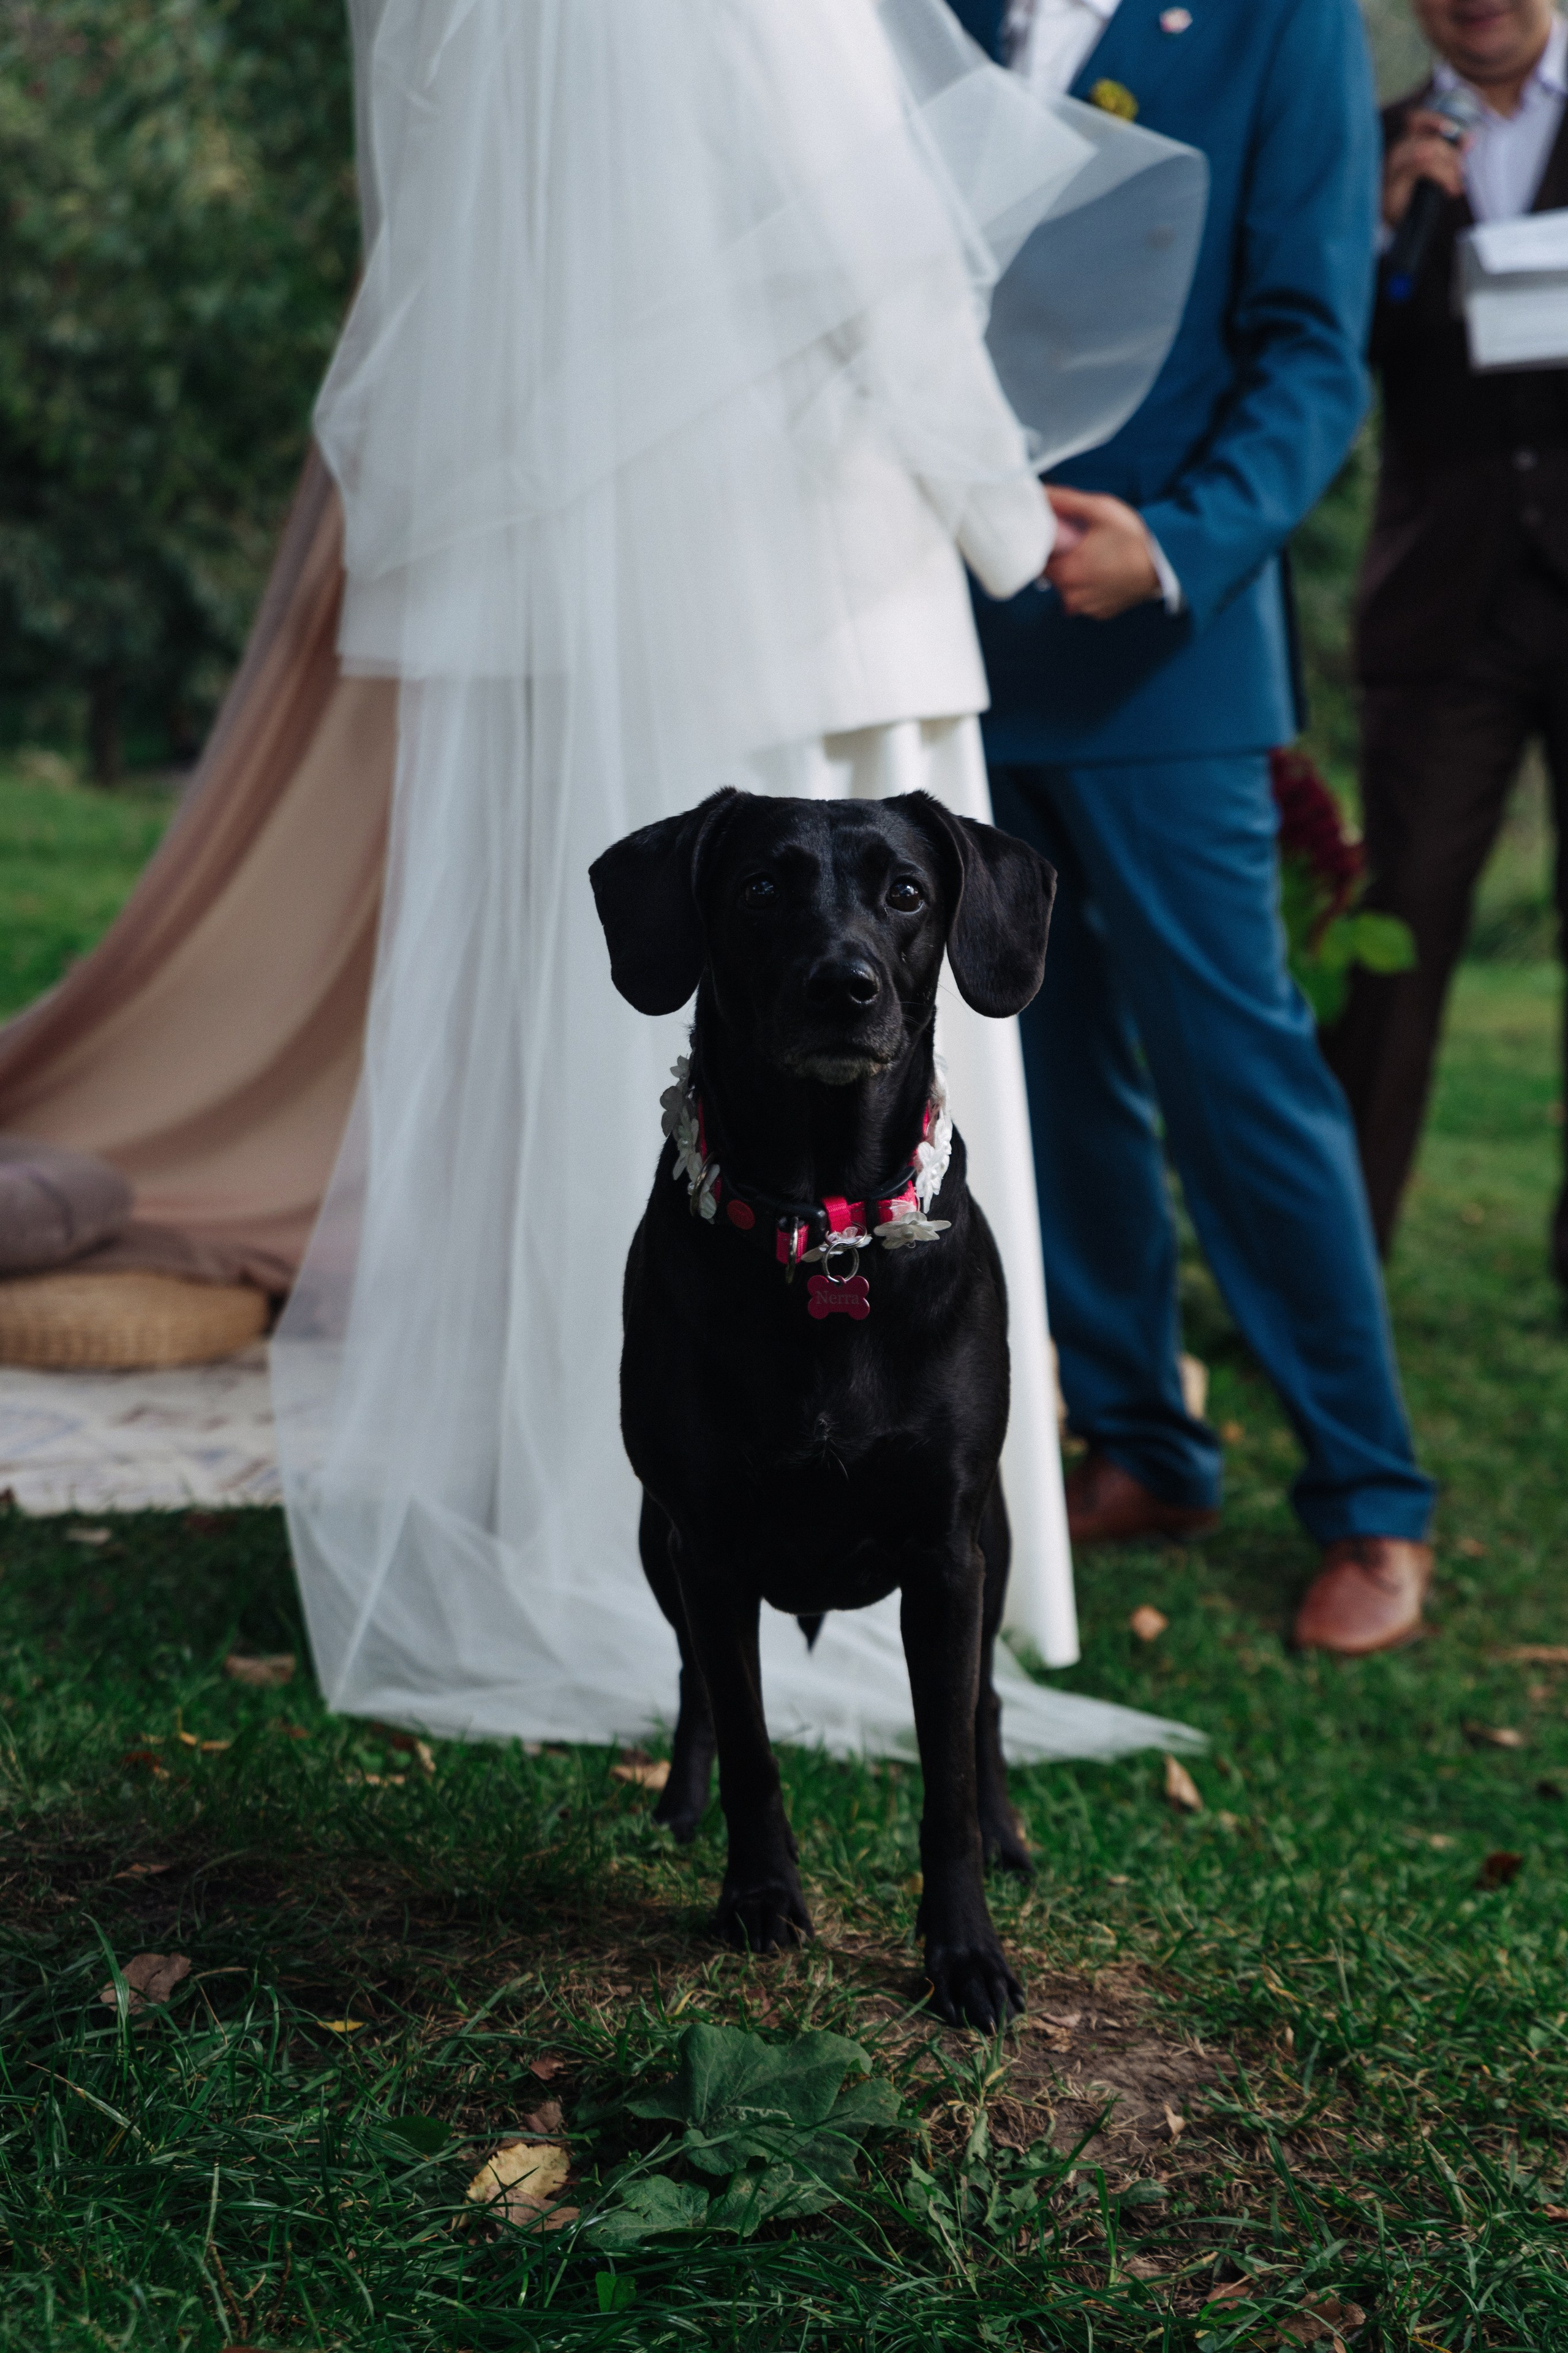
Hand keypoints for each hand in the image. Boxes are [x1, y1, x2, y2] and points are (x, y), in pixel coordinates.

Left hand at [1043, 486, 1161, 620]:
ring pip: (1067, 589)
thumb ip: (1066, 501)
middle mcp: (1071, 595)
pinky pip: (1085, 600)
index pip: (1038, 559)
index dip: (1047, 545)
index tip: (1059, 536)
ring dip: (1074, 575)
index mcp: (1066, 571)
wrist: (1165, 566)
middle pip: (1051, 575)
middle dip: (1061, 559)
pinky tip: (1103, 573)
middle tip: (1079, 543)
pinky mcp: (1099, 614)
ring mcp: (1086, 608)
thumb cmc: (1134, 540)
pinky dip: (1089, 588)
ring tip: (1094, 558)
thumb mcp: (1101, 510)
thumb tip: (1041, 493)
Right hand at [1383, 108, 1467, 226]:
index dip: (1435, 120)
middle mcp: (1396, 151)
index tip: (1452, 131)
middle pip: (1431, 139)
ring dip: (1449, 167)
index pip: (1415, 120)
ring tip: (1456, 185)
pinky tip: (1450, 190)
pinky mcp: (1395, 177)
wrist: (1383, 228)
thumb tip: (1469, 139)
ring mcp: (1394, 163)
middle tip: (1461, 174)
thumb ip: (1446, 157)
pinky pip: (1425, 164)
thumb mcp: (1427, 177)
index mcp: (1401, 148)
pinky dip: (1443, 176)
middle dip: (1452, 154)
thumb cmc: (1404, 203)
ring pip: (1429, 149)